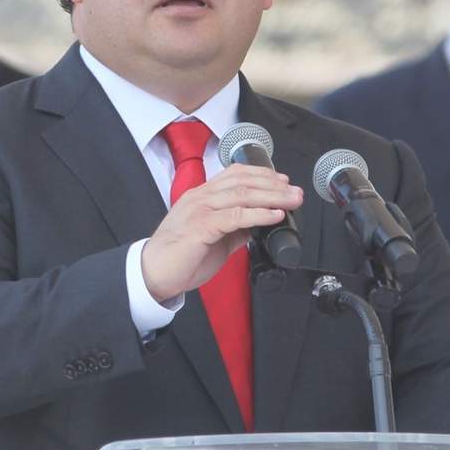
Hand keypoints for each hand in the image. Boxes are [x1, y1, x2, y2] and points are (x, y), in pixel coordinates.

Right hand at [141, 164, 302, 301]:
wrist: (153, 274)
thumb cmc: (180, 258)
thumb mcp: (214, 238)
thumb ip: (234, 228)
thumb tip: (258, 225)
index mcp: (202, 196)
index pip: (235, 174)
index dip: (262, 174)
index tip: (283, 180)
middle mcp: (201, 197)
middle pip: (243, 181)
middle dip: (274, 185)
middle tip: (295, 191)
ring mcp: (200, 210)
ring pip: (242, 195)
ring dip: (272, 196)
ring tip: (292, 200)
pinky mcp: (201, 226)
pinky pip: (235, 216)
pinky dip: (258, 214)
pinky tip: (274, 216)